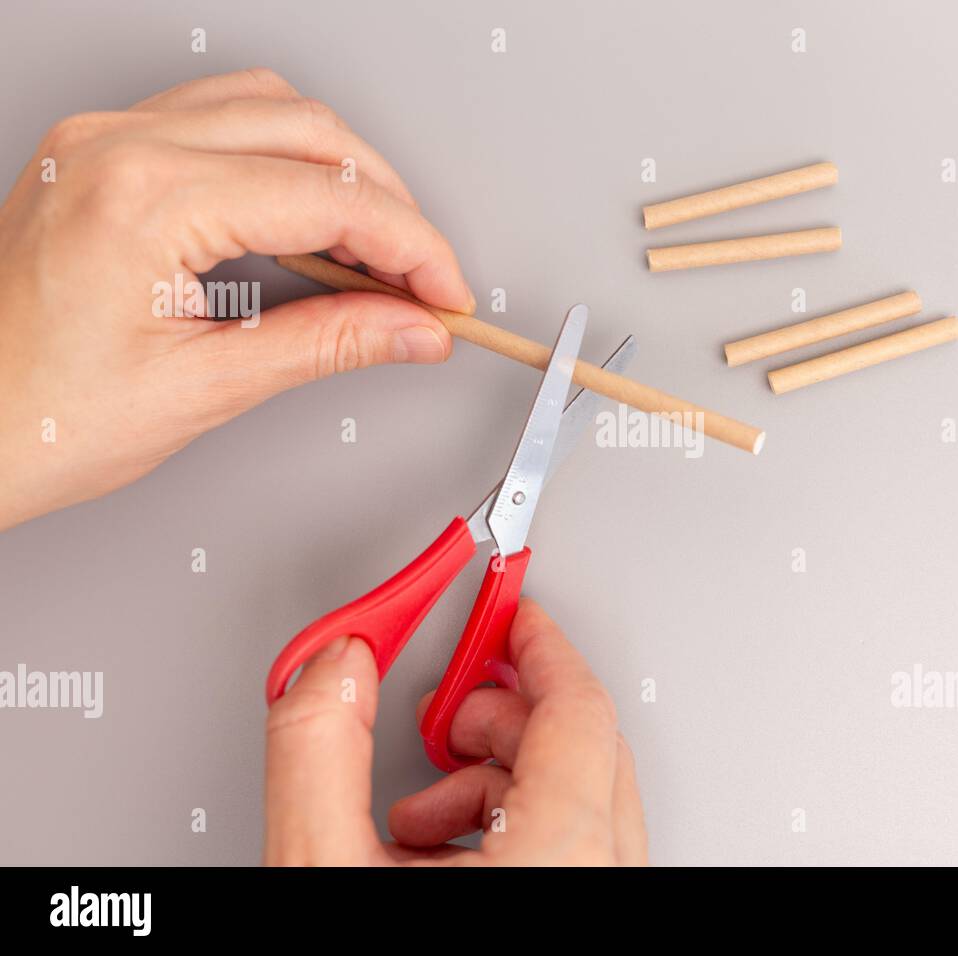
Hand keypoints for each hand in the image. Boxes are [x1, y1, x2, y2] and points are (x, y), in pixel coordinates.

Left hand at [0, 68, 471, 529]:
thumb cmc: (35, 420)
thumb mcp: (205, 387)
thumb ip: (328, 342)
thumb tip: (412, 328)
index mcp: (144, 199)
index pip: (328, 196)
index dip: (413, 247)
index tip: (447, 295)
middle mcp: (119, 146)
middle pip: (312, 131)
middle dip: (390, 206)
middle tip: (424, 282)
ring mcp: (104, 141)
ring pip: (271, 108)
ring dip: (342, 172)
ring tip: (375, 253)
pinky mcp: (101, 154)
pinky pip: (219, 119)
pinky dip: (284, 161)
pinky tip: (306, 221)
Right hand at [264, 599, 646, 865]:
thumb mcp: (320, 867)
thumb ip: (321, 749)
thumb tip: (332, 668)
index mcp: (563, 857)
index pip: (578, 709)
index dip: (535, 645)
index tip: (508, 614)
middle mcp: (604, 880)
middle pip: (583, 749)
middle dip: (503, 717)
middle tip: (444, 715)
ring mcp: (603, 901)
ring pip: (582, 802)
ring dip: (500, 781)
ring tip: (420, 813)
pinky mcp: (586, 917)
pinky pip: (578, 850)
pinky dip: (516, 832)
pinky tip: (441, 856)